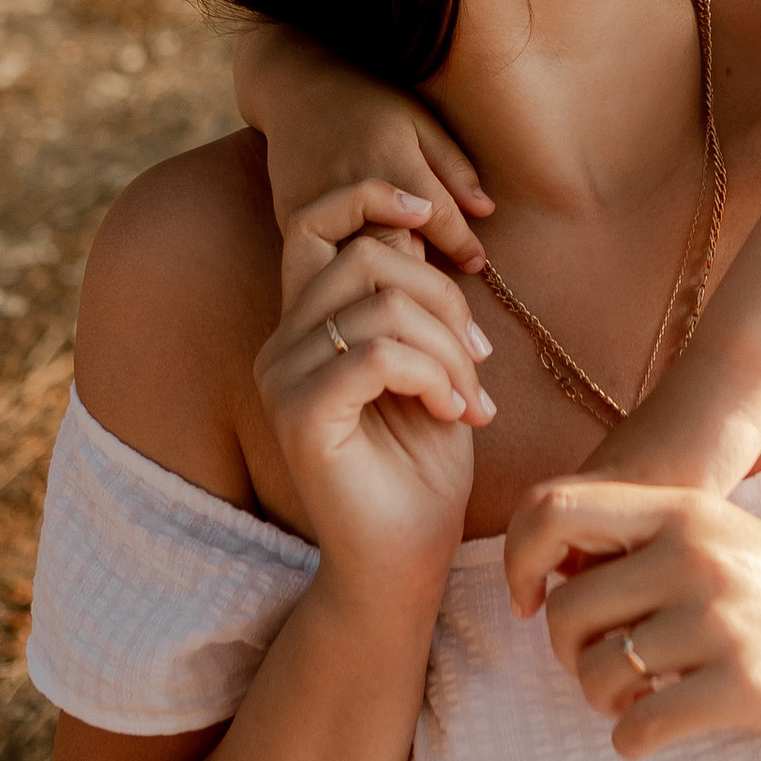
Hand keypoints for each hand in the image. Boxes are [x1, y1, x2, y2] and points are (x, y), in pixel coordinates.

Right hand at [236, 25, 490, 272]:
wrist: (296, 89)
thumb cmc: (369, 101)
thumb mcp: (420, 121)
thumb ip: (453, 167)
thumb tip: (486, 211)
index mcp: (392, 160)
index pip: (438, 218)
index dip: (463, 246)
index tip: (476, 263)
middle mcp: (354, 186)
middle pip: (397, 249)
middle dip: (424, 272)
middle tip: (442, 285)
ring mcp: (318, 205)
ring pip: (357, 261)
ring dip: (384, 275)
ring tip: (402, 281)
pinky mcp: (290, 219)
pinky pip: (323, 256)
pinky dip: (346, 267)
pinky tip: (362, 269)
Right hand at [255, 180, 494, 612]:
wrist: (403, 564)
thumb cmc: (421, 470)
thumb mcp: (429, 367)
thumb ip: (412, 302)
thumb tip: (415, 230)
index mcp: (306, 325)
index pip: (315, 223)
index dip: (370, 196)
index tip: (431, 213)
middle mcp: (281, 344)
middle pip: (368, 257)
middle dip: (445, 297)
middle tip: (478, 361)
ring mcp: (283, 379)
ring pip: (383, 306)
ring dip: (450, 348)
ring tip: (470, 397)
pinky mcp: (299, 416)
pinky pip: (377, 355)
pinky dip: (434, 376)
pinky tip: (456, 413)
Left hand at [520, 480, 760, 760]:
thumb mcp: (719, 540)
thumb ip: (640, 541)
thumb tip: (541, 572)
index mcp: (685, 511)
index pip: (553, 509)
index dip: (518, 560)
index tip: (529, 603)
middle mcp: (699, 555)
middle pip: (565, 609)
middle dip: (567, 653)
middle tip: (602, 669)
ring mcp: (723, 621)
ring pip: (597, 674)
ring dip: (603, 702)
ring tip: (637, 700)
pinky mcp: (744, 687)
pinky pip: (639, 728)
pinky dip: (633, 742)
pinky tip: (655, 734)